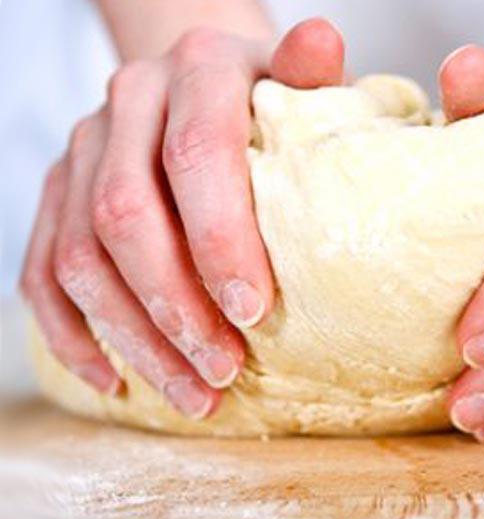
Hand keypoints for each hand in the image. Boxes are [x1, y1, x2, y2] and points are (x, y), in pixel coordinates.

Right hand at [20, 18, 344, 418]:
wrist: (202, 75)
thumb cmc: (267, 93)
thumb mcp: (297, 78)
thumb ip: (310, 71)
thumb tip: (323, 41)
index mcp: (194, 70)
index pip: (196, 155)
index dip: (220, 238)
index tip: (255, 312)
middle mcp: (126, 104)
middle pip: (126, 215)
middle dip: (175, 305)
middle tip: (225, 370)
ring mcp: (82, 149)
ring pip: (81, 257)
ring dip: (134, 337)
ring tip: (193, 394)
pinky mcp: (56, 191)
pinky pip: (42, 272)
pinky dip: (74, 334)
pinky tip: (118, 380)